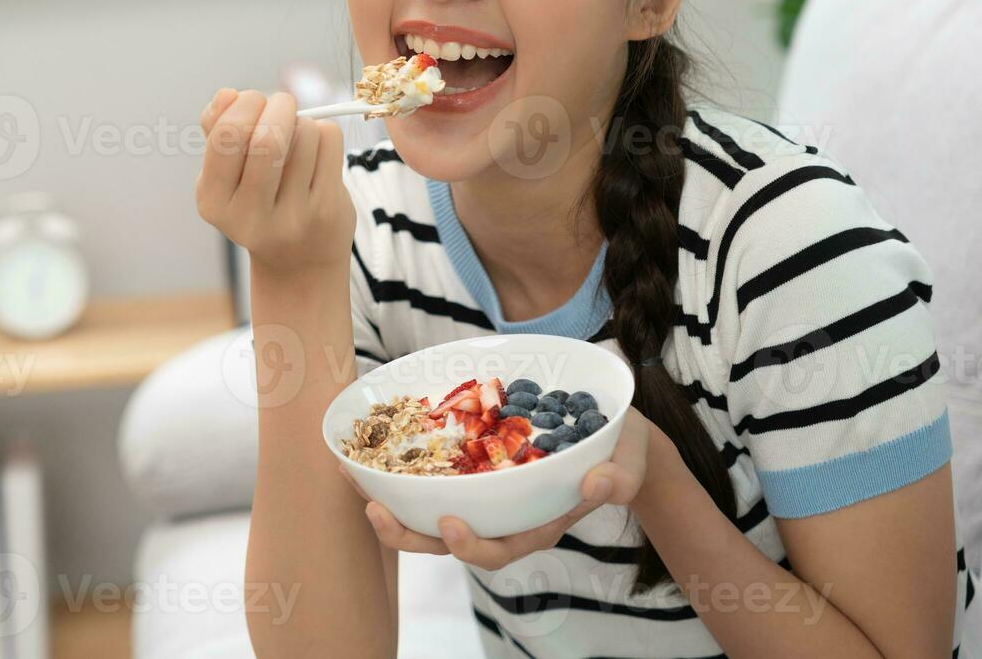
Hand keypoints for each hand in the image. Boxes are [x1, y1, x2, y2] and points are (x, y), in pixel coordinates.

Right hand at [195, 88, 353, 274]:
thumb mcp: (226, 175)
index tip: (253, 102)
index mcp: (213, 202)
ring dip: (303, 122)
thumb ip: (216, 130)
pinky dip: (324, 132)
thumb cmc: (258, 202)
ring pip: (303, 133)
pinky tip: (317, 152)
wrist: (299, 262)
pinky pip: (329, 141)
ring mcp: (292, 218)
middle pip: (268, 137)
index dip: (244, 104)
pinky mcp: (327, 211)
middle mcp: (249, 217)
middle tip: (282, 105)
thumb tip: (227, 94)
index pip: (226, 135)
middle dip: (278, 105)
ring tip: (298, 140)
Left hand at [339, 409, 652, 570]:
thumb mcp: (628, 462)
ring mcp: (485, 489)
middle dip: (408, 534)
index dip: (471, 545)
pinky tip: (369, 446)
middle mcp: (503, 514)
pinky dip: (399, 465)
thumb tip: (598, 483)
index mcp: (536, 524)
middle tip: (374, 512)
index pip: (499, 549)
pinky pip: (431, 473)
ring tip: (353, 479)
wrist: (613, 432)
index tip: (451, 523)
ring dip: (391, 499)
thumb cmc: (621, 452)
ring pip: (430, 509)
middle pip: (448, 540)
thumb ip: (618, 477)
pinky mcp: (473, 462)